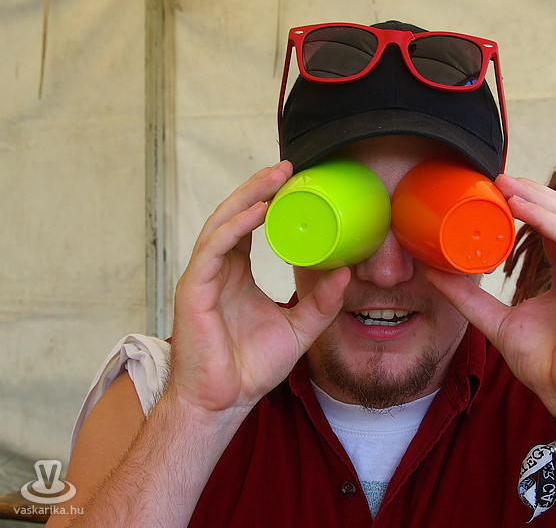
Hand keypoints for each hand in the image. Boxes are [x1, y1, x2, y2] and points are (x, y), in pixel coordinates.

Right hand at [169, 161, 350, 417]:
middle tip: (287, 167)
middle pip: (235, 215)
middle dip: (259, 188)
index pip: (249, 226)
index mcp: (237, 273)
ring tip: (275, 178)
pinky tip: (257, 212)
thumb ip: (322, 302)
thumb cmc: (251, 367)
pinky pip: (213, 248)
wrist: (224, 400)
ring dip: (248, 196)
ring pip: (222, 222)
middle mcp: (218, 269)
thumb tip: (348, 271)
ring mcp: (203, 276)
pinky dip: (235, 226)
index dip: (268, 201)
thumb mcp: (299, 329)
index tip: (295, 183)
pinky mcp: (194, 289)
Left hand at [425, 175, 555, 416]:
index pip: (554, 226)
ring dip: (537, 198)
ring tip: (505, 186)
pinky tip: (521, 208)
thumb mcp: (498, 321)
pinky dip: (547, 220)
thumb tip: (434, 273)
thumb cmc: (548, 364)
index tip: (495, 191)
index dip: (528, 204)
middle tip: (496, 179)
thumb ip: (470, 297)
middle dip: (532, 192)